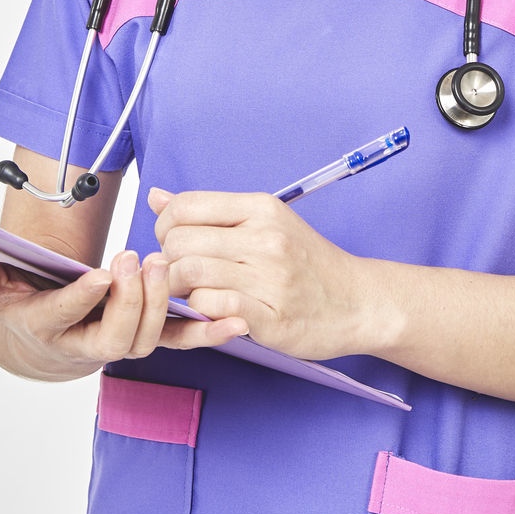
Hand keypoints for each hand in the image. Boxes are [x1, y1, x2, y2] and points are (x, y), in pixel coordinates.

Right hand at [0, 237, 248, 375]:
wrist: (48, 337)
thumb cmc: (26, 303)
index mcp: (50, 327)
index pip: (65, 316)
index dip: (82, 299)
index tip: (98, 275)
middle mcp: (88, 343)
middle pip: (115, 335)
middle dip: (129, 301)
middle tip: (138, 260)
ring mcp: (123, 341)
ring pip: (148, 338)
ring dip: (163, 306)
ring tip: (169, 267)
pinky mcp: (151, 336)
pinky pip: (182, 339)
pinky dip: (209, 332)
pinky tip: (234, 319)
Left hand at [147, 188, 370, 360]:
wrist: (357, 301)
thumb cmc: (305, 261)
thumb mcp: (263, 221)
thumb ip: (209, 211)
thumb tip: (157, 197)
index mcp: (260, 208)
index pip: (185, 206)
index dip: (165, 226)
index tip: (173, 242)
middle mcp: (265, 238)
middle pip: (180, 241)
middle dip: (166, 260)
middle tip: (177, 272)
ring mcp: (270, 278)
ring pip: (190, 273)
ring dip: (178, 287)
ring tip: (190, 292)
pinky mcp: (272, 317)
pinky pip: (212, 307)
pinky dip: (201, 310)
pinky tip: (211, 309)